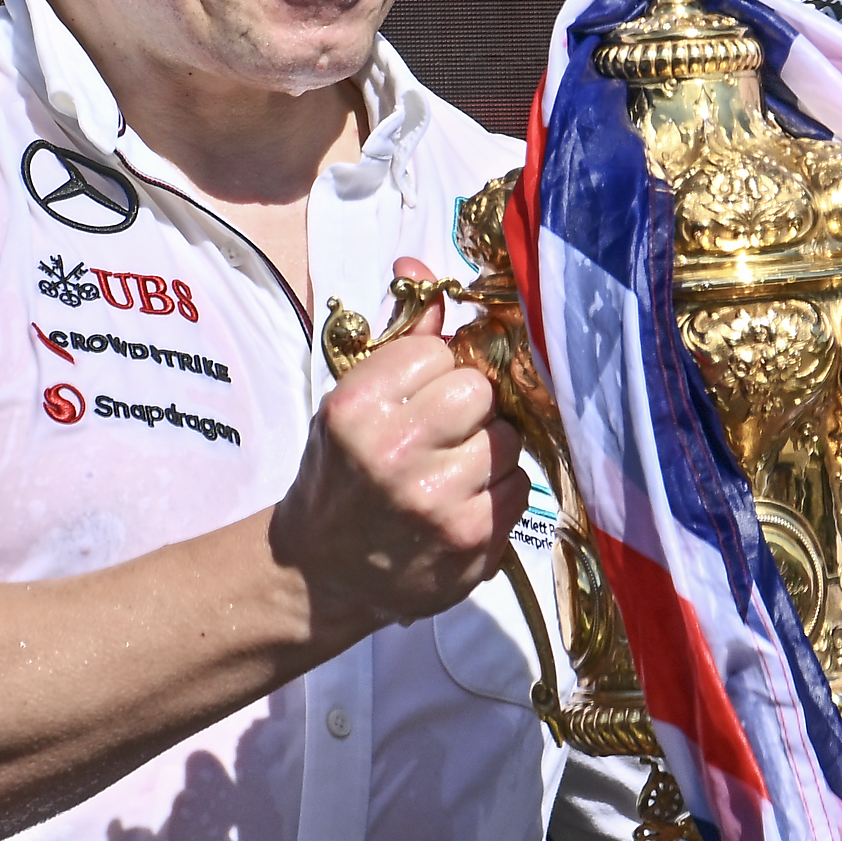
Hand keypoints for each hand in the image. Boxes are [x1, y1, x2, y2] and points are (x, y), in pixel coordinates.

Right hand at [271, 258, 527, 637]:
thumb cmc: (340, 476)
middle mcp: (395, 453)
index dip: (437, 372)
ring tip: (455, 470)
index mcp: (357, 409)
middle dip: (472, 408)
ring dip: (492, 450)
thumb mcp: (350, 404)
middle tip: (447, 433)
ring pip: (509, 438)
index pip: (440, 351)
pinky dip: (501, 493)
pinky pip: (521, 487)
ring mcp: (437, 501)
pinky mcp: (472, 540)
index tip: (420, 397)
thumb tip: (419, 266)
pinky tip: (466, 503)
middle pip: (481, 391)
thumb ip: (397, 337)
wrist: (320, 573)